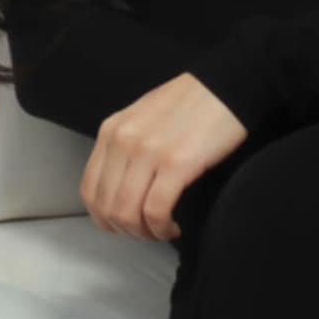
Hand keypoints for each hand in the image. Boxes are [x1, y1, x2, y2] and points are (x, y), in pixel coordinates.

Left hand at [81, 72, 246, 244]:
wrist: (229, 85)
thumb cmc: (191, 104)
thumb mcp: (142, 117)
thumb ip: (125, 146)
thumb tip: (120, 186)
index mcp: (111, 130)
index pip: (89, 190)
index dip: (103, 218)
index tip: (125, 225)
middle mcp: (122, 141)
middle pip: (106, 207)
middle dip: (125, 230)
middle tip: (147, 233)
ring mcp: (147, 152)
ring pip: (127, 213)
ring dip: (144, 232)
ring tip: (162, 231)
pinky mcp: (176, 163)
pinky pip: (155, 210)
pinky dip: (162, 227)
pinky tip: (174, 226)